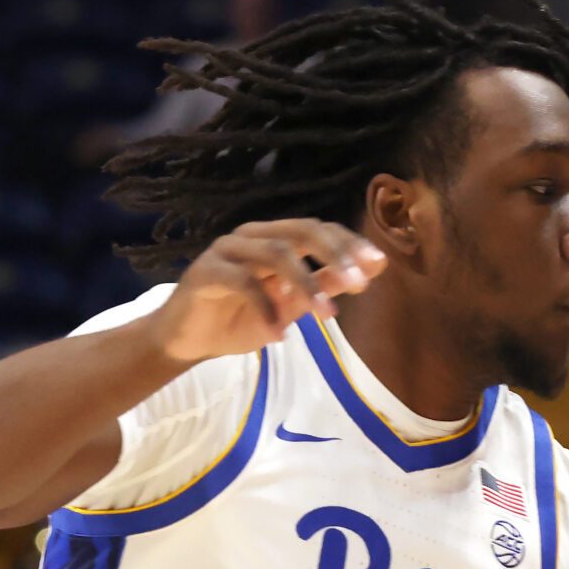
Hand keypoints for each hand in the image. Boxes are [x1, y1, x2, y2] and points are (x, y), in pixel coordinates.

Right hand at [143, 220, 386, 362]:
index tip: (377, 265)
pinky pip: (241, 281)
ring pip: (275, 253)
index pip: (319, 229)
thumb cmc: (243, 318)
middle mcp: (253, 236)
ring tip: (328, 315)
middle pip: (301, 230)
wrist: (191, 339)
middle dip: (335, 254)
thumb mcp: (293, 305)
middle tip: (358, 282)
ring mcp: (227, 250)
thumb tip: (372, 269)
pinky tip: (279, 334)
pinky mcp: (205, 271)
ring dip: (307, 283)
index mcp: (276, 238)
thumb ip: (327, 284)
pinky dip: (265, 307)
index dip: (349, 244)